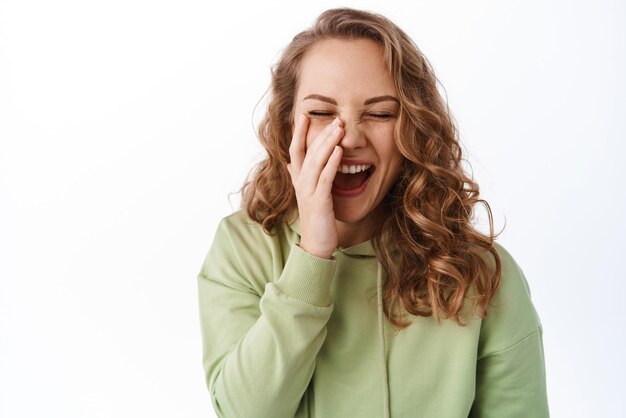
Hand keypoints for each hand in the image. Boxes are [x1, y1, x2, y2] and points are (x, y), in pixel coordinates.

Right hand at [287, 113, 343, 258]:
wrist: (316, 244)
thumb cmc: (315, 218)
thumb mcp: (306, 194)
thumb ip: (297, 177)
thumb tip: (289, 163)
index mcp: (298, 179)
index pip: (295, 149)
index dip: (298, 132)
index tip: (304, 114)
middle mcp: (300, 182)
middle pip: (308, 151)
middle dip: (320, 133)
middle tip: (335, 117)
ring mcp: (308, 191)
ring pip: (316, 161)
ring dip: (327, 143)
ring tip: (338, 128)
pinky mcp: (319, 201)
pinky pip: (325, 178)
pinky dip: (332, 163)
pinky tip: (339, 152)